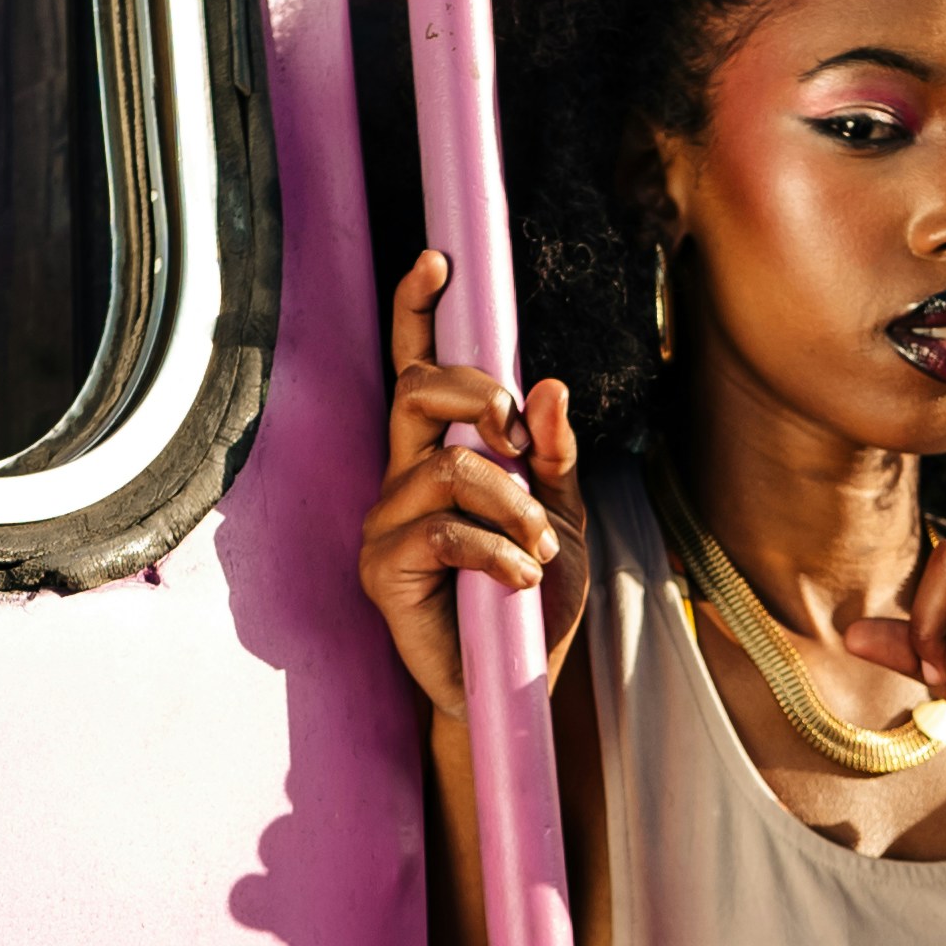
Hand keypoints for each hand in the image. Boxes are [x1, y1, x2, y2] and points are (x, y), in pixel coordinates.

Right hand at [358, 252, 586, 720]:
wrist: (516, 685)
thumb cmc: (533, 602)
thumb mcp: (563, 517)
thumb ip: (555, 456)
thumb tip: (550, 388)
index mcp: (442, 454)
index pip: (419, 368)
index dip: (419, 311)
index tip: (437, 260)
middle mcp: (403, 477)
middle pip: (414, 391)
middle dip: (474, 396)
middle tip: (521, 444)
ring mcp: (386, 522)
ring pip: (444, 467)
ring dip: (510, 503)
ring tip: (539, 547)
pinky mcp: (382, 570)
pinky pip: (443, 530)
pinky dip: (496, 551)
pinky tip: (520, 580)